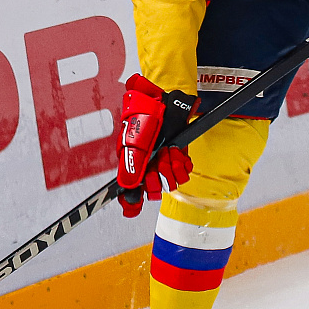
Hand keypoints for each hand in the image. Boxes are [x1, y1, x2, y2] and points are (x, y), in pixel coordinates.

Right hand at [115, 74, 195, 216]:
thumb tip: (125, 189)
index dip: (131, 201)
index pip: (129, 190)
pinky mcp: (177, 155)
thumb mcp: (135, 143)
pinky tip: (178, 152)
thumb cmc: (146, 117)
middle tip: (158, 163)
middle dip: (157, 178)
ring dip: (171, 168)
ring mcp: (162, 160)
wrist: (166, 101)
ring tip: (169, 153)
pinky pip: (183, 171)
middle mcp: (146, 164)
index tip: (134, 208)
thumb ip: (131, 167)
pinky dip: (182, 164)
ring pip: (169, 181)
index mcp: (131, 163)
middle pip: (152, 189)